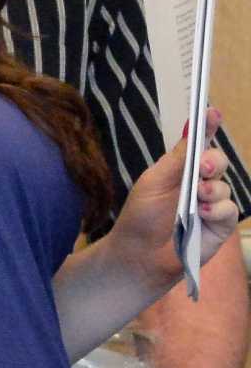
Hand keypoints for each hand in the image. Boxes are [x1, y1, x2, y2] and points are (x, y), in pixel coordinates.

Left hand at [107, 110, 237, 283]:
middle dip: (213, 161)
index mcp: (180, 170)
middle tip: (204, 166)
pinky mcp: (219, 226)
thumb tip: (191, 123)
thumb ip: (177, 156)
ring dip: (212, 189)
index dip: (208, 128)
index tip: (212, 112)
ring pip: (224, 186)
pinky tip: (202, 213)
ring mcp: (210, 205)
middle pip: (218, 162)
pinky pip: (229, 210)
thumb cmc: (140, 217)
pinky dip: (217, 209)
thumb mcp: (154, 181)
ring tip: (196, 198)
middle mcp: (198, 184)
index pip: (199, 145)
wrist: (137, 255)